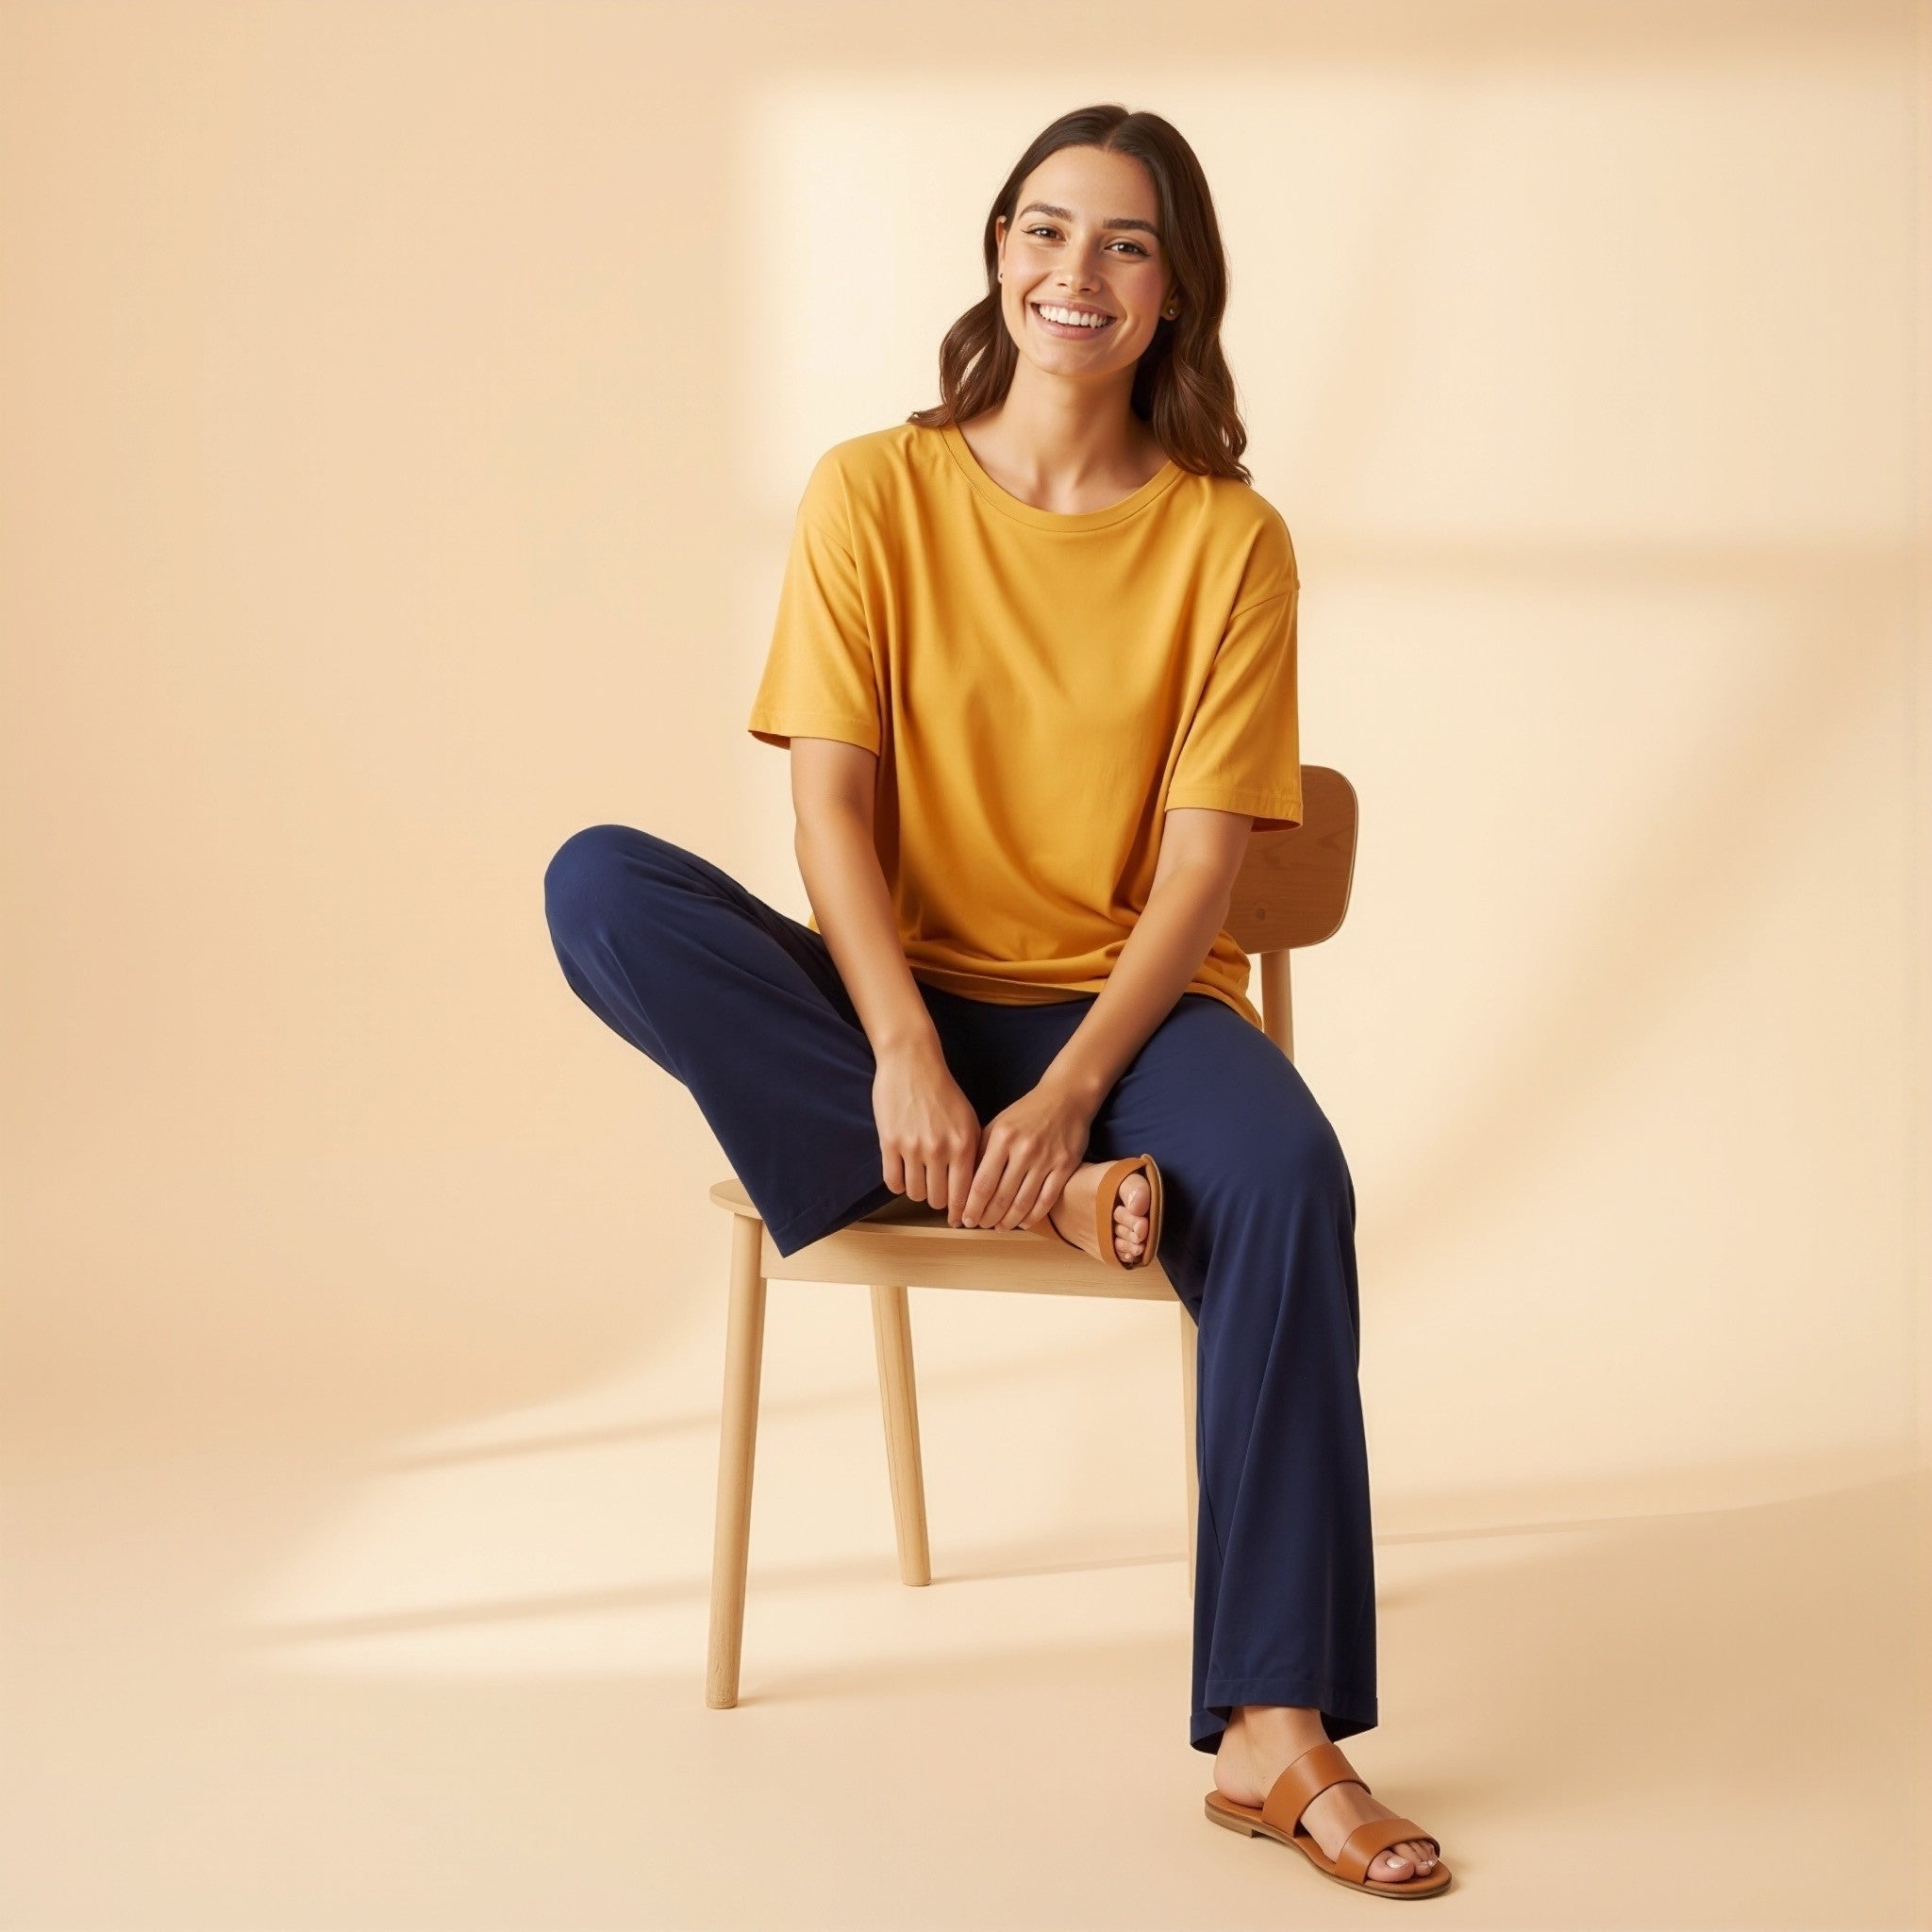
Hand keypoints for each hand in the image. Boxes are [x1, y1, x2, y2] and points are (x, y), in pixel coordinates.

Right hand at [872, 1038, 981, 1220]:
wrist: (912, 1062)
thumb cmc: (943, 1091)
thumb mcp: (969, 1120)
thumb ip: (973, 1153)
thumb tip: (975, 1189)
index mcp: (964, 1144)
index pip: (965, 1193)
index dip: (962, 1212)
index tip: (959, 1220)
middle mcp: (940, 1149)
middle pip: (939, 1199)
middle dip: (939, 1200)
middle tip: (937, 1192)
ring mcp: (913, 1147)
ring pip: (915, 1193)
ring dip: (918, 1191)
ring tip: (920, 1179)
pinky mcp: (889, 1142)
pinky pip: (893, 1182)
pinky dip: (898, 1184)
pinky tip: (902, 1174)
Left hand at [960, 1073, 1094, 1233]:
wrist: (1066, 1097)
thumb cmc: (1027, 1113)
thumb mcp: (998, 1124)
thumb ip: (981, 1151)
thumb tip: (962, 1185)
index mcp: (1002, 1138)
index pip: (981, 1183)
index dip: (971, 1206)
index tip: (965, 1219)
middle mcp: (1023, 1149)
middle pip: (1001, 1197)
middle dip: (987, 1217)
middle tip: (979, 1226)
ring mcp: (1046, 1159)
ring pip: (1023, 1203)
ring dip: (1008, 1221)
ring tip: (998, 1228)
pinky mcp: (1066, 1166)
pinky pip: (1046, 1200)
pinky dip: (1033, 1216)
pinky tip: (1023, 1223)